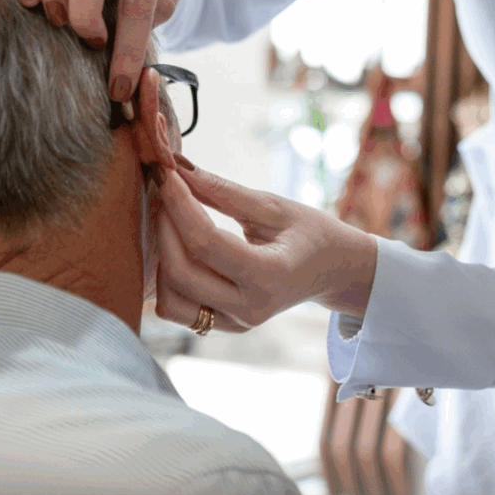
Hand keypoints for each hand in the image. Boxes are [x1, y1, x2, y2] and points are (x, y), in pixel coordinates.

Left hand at [154, 163, 377, 331]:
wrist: (333, 270)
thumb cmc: (310, 232)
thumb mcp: (274, 206)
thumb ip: (224, 192)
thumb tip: (180, 168)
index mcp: (270, 276)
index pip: (206, 242)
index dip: (179, 205)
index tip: (167, 173)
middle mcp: (250, 308)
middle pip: (181, 272)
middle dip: (163, 225)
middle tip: (164, 190)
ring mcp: (235, 323)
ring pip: (170, 299)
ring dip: (161, 255)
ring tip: (170, 218)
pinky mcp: (224, 326)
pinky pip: (178, 309)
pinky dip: (168, 277)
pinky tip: (177, 246)